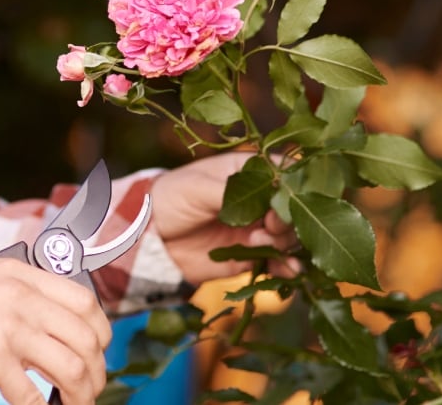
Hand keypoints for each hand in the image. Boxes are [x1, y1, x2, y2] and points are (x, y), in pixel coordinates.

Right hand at [0, 258, 112, 404]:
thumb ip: (15, 291)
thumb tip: (51, 318)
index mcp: (17, 273)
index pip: (83, 299)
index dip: (100, 331)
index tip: (98, 351)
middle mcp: (18, 294)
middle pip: (85, 335)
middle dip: (96, 369)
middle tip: (91, 388)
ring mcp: (7, 325)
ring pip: (71, 365)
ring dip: (81, 393)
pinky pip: (35, 394)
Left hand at [149, 152, 297, 283]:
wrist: (149, 238)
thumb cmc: (170, 198)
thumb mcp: (198, 188)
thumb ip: (232, 193)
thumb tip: (269, 197)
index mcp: (248, 171)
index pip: (285, 172)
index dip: (292, 185)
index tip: (284, 198)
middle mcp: (258, 199)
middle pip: (291, 207)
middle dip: (286, 218)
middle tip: (269, 225)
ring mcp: (256, 228)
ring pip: (288, 236)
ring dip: (284, 242)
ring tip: (260, 244)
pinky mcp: (251, 255)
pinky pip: (277, 261)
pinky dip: (286, 267)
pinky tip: (287, 270)